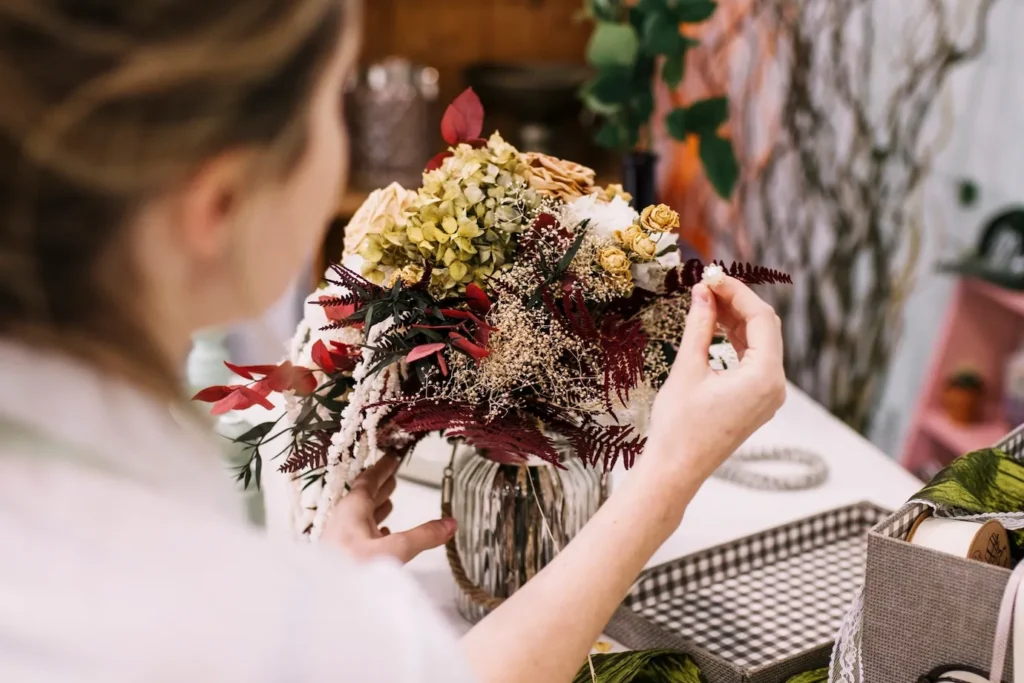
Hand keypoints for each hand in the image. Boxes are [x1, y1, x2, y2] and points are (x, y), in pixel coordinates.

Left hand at [321, 454, 457, 563]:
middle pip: (364, 497)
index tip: (394, 455)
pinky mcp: (340, 559)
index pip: (368, 481)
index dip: (383, 468)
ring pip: (361, 517)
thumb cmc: (352, 572)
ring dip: (376, 508)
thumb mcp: (394, 551)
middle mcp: (343, 521)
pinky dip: (373, 530)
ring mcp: (340, 540)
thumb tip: (451, 523)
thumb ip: (423, 537)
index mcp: (351, 510)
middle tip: (395, 475)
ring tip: (391, 501)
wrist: (323, 606)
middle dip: (381, 486)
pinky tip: (382, 535)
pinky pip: (359, 536)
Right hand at [646, 278, 785, 484]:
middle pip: (765, 329)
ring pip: (759, 344)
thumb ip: (699, 326)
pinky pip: (753, 362)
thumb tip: (703, 293)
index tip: (711, 277)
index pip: (761, 318)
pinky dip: (735, 342)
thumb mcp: (688, 369)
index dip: (737, 292)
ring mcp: (768, 396)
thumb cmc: (679, 425)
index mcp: (765, 376)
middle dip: (738, 304)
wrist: (675, 470)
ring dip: (735, 321)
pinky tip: (714, 327)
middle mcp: (775, 386)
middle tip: (707, 285)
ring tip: (707, 302)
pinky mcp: (757, 402)